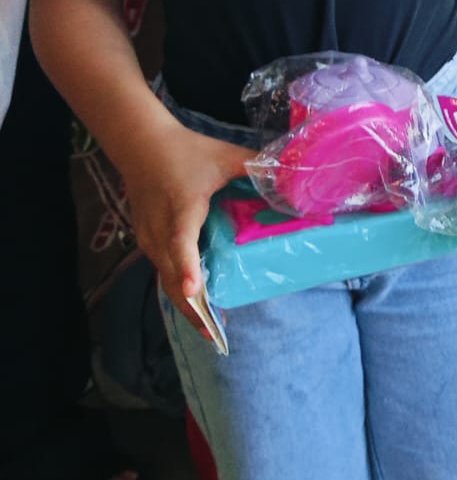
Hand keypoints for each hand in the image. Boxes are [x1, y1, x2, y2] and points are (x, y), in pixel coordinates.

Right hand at [119, 122, 251, 331]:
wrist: (141, 145)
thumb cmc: (186, 151)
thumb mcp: (226, 156)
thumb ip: (258, 167)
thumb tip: (292, 175)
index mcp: (182, 210)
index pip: (181, 244)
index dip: (189, 269)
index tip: (196, 293)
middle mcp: (160, 231)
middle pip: (172, 277)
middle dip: (192, 308)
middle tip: (216, 334)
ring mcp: (150, 239)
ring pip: (166, 278)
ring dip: (186, 304)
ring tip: (209, 327)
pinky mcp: (148, 240)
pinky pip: (163, 270)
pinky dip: (178, 288)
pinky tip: (197, 300)